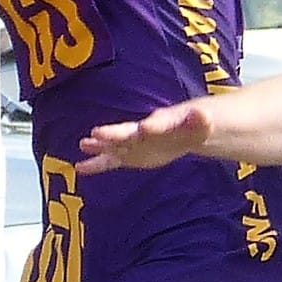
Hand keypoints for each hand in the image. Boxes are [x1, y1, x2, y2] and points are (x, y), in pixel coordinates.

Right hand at [77, 101, 215, 172]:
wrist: (183, 131)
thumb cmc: (192, 126)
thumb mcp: (201, 125)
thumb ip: (200, 121)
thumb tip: (202, 113)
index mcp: (161, 123)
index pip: (157, 124)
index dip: (152, 127)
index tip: (144, 127)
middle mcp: (142, 131)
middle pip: (127, 132)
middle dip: (114, 134)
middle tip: (97, 133)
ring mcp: (133, 143)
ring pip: (114, 145)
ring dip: (100, 145)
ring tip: (83, 143)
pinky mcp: (129, 156)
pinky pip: (111, 161)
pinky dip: (96, 165)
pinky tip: (80, 167)